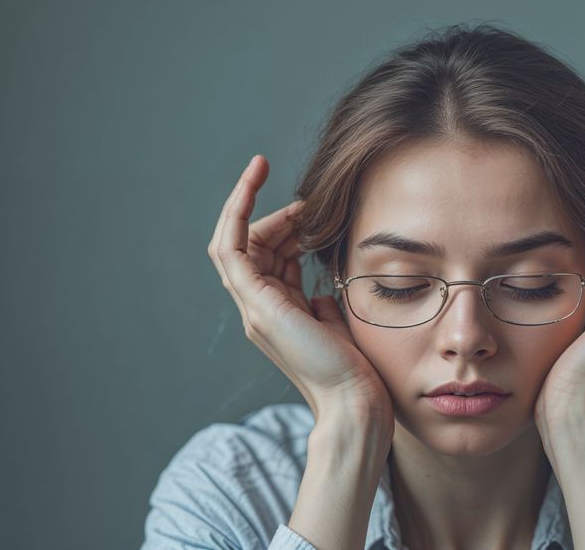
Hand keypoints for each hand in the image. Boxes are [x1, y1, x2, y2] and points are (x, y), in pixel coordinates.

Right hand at [207, 155, 392, 425]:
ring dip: (259, 210)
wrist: (354, 399)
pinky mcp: (257, 304)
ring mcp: (253, 308)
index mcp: (277, 312)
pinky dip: (236, 212)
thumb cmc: (354, 367)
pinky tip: (251, 185)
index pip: (265, 257)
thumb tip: (321, 287)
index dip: (281, 226)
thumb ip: (322, 302)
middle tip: (309, 205)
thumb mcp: (336, 321)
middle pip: (249, 246)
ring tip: (301, 203)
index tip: (304, 204)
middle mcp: (258, 309)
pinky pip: (230, 247)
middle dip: (275, 217)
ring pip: (234, 243)